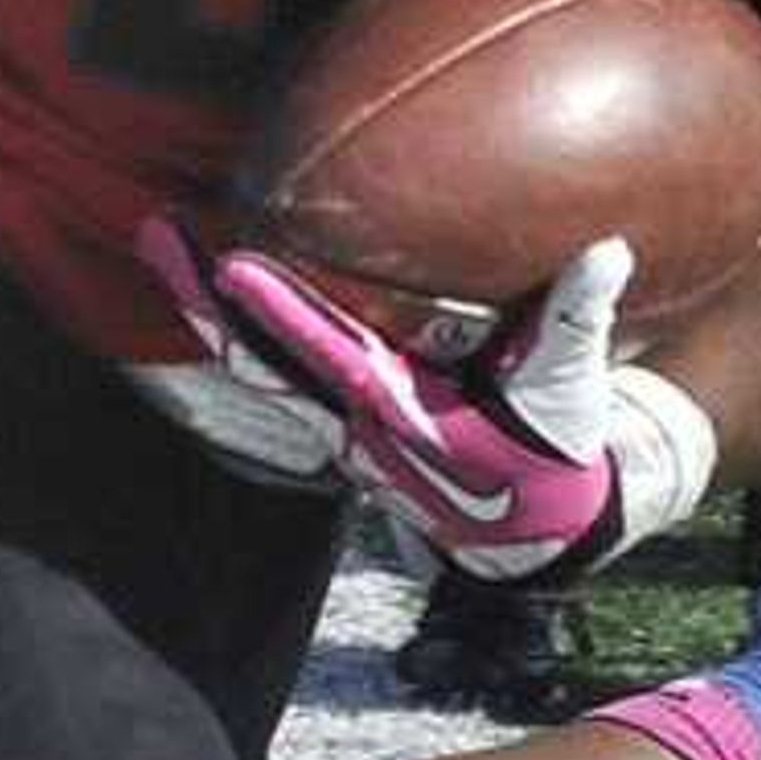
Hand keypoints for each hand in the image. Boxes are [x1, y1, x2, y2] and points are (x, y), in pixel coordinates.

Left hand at [138, 224, 656, 578]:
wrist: (533, 526)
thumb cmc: (552, 449)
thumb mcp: (569, 391)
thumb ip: (577, 321)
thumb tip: (605, 252)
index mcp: (400, 409)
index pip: (323, 353)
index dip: (277, 313)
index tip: (231, 266)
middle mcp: (351, 417)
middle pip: (259, 357)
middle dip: (205, 300)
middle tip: (155, 233)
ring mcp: (337, 421)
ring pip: (256, 364)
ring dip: (209, 311)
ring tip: (165, 247)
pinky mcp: (340, 418)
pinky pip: (276, 369)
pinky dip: (242, 330)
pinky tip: (215, 289)